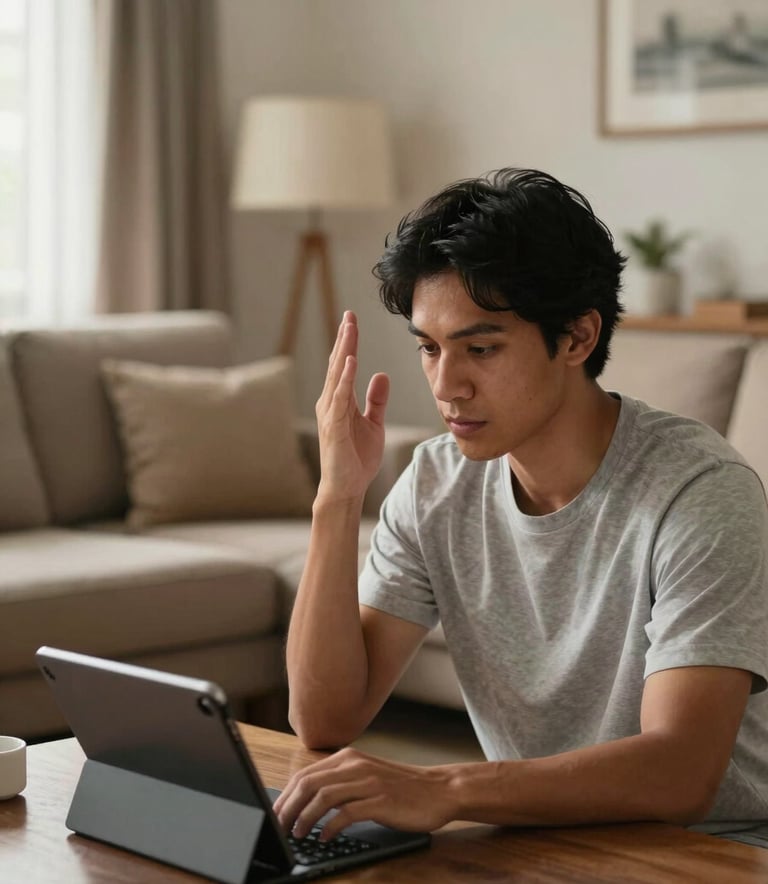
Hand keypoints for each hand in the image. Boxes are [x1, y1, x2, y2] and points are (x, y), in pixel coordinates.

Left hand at [273, 748, 456, 840]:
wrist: (438, 790)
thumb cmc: (401, 788)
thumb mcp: (366, 776)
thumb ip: (340, 782)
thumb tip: (306, 801)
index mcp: (348, 757)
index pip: (305, 774)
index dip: (285, 796)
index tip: (275, 814)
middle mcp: (355, 765)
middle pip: (308, 783)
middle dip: (288, 807)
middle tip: (278, 827)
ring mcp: (368, 782)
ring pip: (323, 796)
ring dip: (304, 818)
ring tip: (296, 834)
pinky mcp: (380, 800)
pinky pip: (346, 813)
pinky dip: (330, 827)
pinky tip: (324, 837)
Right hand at [315, 312, 389, 502]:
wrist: (347, 487)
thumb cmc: (357, 458)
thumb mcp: (373, 423)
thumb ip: (376, 400)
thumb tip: (380, 375)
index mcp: (339, 400)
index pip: (343, 365)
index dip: (348, 342)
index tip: (352, 320)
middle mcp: (330, 403)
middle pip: (337, 364)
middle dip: (344, 339)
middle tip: (349, 314)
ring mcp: (330, 414)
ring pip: (336, 375)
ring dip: (343, 351)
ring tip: (349, 329)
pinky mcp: (333, 427)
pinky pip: (340, 398)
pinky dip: (344, 379)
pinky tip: (350, 362)